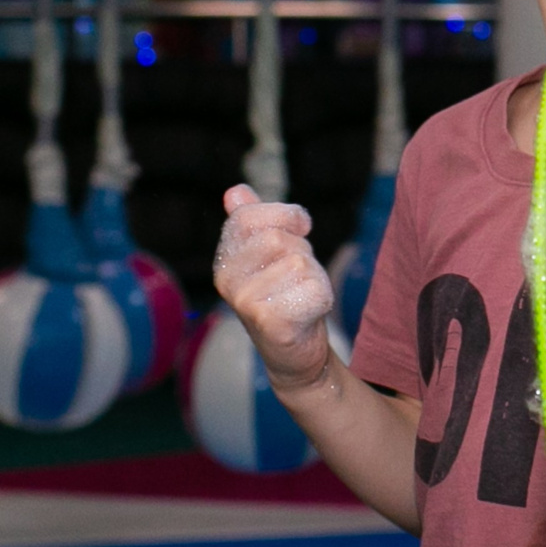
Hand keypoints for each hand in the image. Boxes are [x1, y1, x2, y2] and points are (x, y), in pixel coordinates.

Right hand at [213, 184, 337, 391]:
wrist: (296, 355)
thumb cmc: (286, 296)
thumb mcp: (271, 254)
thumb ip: (253, 222)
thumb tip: (235, 191)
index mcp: (224, 259)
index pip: (250, 215)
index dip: (286, 217)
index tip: (300, 231)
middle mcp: (226, 280)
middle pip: (278, 238)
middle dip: (302, 253)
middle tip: (298, 278)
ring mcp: (245, 303)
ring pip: (299, 262)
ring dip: (314, 276)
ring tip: (300, 295)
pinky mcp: (270, 322)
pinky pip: (313, 288)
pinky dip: (322, 297)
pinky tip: (308, 314)